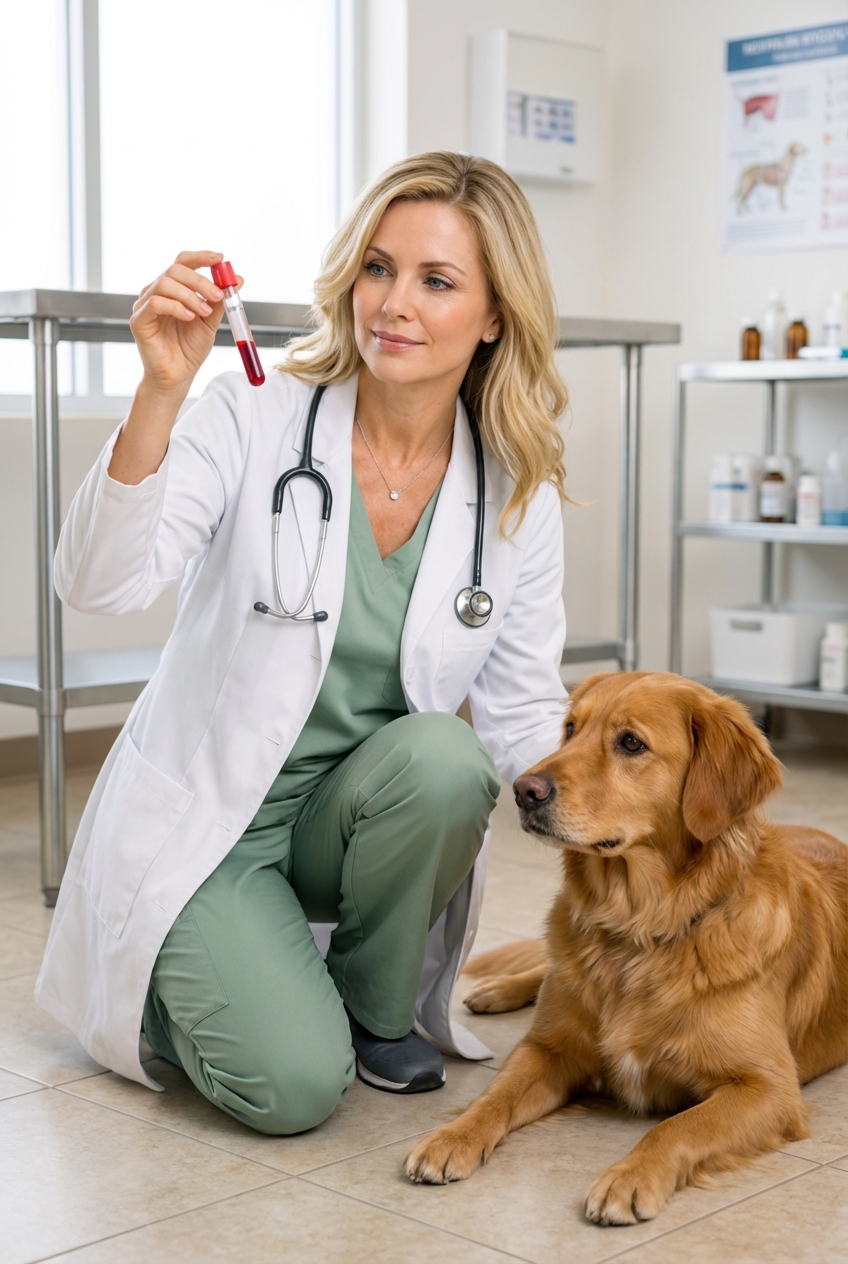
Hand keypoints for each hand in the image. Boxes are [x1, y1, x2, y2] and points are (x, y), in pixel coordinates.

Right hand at [129, 250, 241, 398]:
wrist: (178, 377)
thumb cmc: (190, 349)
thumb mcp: (210, 322)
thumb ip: (219, 300)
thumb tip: (238, 279)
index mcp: (172, 289)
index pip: (183, 263)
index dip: (200, 257)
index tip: (220, 259)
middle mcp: (156, 292)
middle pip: (175, 269)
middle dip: (200, 281)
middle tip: (218, 295)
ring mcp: (145, 305)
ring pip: (165, 283)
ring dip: (190, 296)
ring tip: (204, 313)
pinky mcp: (139, 321)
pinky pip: (155, 303)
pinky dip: (176, 307)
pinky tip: (189, 318)